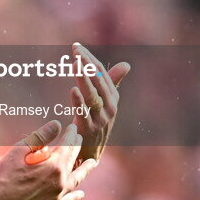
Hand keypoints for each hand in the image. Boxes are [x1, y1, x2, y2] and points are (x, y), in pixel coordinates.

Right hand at [0, 120, 96, 199]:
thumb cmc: (5, 173)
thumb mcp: (21, 149)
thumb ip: (41, 136)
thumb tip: (57, 124)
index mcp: (55, 165)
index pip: (68, 146)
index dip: (71, 135)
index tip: (72, 127)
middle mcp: (60, 181)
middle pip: (73, 161)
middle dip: (77, 148)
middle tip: (79, 139)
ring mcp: (57, 195)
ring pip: (76, 180)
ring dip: (84, 170)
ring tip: (92, 163)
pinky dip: (75, 197)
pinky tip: (81, 194)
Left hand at [69, 43, 129, 162]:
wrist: (92, 153)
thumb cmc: (97, 123)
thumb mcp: (107, 103)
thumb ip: (112, 83)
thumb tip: (126, 65)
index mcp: (113, 97)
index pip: (102, 73)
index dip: (89, 59)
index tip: (76, 46)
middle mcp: (110, 106)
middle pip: (98, 81)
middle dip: (87, 64)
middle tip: (75, 50)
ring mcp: (100, 118)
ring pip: (93, 95)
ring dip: (84, 79)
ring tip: (75, 64)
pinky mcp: (89, 130)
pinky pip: (84, 114)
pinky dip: (79, 101)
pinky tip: (72, 89)